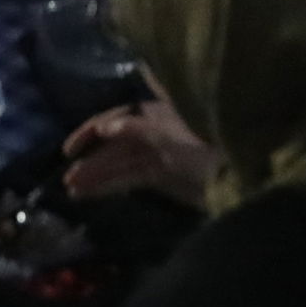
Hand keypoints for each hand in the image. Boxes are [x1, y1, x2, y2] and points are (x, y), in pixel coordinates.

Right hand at [61, 97, 216, 207]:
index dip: (91, 131)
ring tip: (72, 190)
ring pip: (120, 163)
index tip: (70, 150)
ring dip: (97, 175)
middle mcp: (153, 129)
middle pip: (115, 143)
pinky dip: (111, 186)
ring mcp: (157, 154)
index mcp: (155, 112)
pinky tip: (91, 194)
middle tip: (68, 178)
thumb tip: (104, 127)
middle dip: (92, 159)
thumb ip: (136, 129)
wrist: (237, 174)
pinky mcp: (162, 176)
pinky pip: (130, 178)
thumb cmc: (205, 146)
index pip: (116, 116)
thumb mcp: (169, 135)